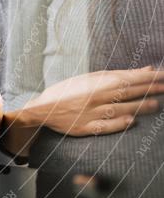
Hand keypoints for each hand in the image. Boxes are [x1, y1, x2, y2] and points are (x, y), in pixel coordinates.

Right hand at [16, 66, 163, 136]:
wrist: (43, 109)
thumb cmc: (69, 91)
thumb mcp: (92, 78)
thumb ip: (120, 75)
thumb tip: (147, 70)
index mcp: (98, 82)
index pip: (129, 78)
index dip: (149, 78)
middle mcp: (96, 96)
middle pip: (127, 91)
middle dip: (149, 89)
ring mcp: (91, 112)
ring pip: (119, 108)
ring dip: (138, 106)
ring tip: (155, 104)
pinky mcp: (86, 127)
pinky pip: (104, 125)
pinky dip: (117, 123)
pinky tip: (130, 121)